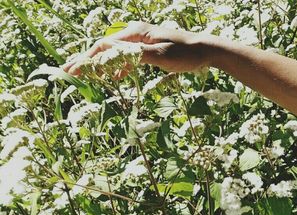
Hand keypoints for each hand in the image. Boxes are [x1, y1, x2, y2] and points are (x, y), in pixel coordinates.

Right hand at [62, 21, 211, 75]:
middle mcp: (135, 33)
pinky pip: (127, 57)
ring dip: (101, 64)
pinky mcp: (148, 48)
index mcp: (135, 33)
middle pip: (105, 48)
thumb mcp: (160, 55)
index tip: (72, 70)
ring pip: (114, 53)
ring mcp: (141, 41)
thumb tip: (110, 55)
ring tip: (85, 76)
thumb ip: (135, 55)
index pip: (103, 46)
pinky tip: (115, 77)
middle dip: (87, 60)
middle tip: (68, 73)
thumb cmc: (185, 53)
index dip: (86, 58)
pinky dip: (118, 66)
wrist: (205, 50)